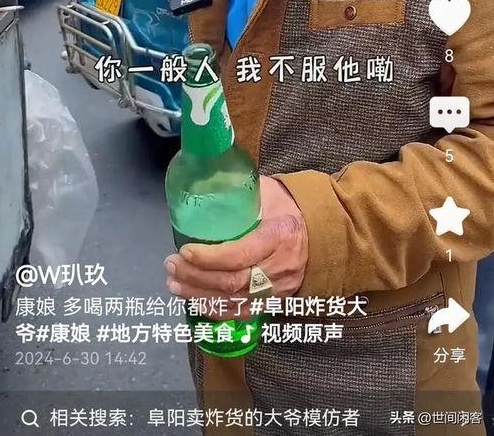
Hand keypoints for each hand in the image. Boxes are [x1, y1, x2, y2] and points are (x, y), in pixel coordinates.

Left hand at [164, 176, 307, 318]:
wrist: (322, 232)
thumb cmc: (289, 207)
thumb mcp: (270, 192)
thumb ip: (242, 191)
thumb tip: (205, 181)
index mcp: (280, 236)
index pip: (242, 254)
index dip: (211, 257)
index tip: (185, 250)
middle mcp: (281, 267)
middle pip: (234, 282)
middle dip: (197, 276)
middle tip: (171, 265)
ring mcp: (279, 288)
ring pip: (235, 301)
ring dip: (199, 295)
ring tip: (174, 282)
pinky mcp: (275, 301)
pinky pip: (243, 313)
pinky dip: (215, 309)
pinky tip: (194, 300)